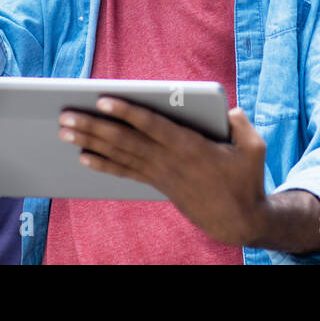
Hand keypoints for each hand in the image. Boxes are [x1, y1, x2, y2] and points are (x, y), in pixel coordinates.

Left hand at [59, 99, 269, 245]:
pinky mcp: (158, 183)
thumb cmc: (247, 180)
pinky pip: (124, 172)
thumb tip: (226, 110)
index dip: (126, 112)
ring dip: (90, 141)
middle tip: (65, 115)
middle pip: (124, 140)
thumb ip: (240, 123)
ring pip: (119, 154)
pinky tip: (83, 156)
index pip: (151, 125)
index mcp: (190, 146)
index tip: (103, 99)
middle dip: (92, 126)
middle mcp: (169, 160)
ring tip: (64, 130)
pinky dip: (103, 164)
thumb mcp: (255, 148)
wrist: (238, 220)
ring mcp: (160, 173)